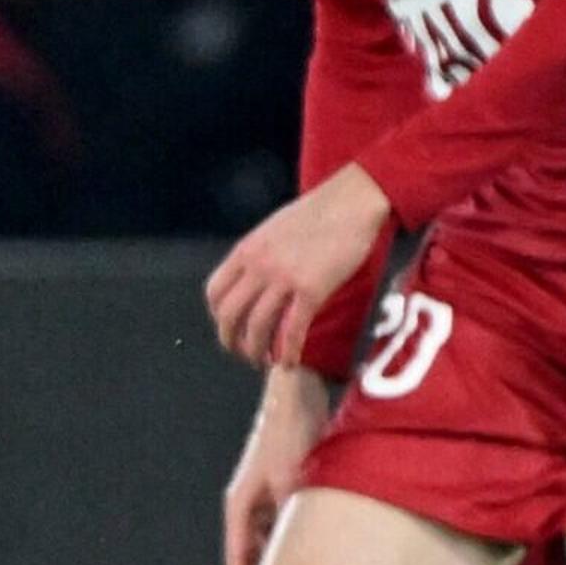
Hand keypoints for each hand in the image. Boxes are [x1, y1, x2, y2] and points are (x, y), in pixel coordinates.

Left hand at [206, 164, 393, 369]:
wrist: (351, 202)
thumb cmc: (317, 213)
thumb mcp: (272, 231)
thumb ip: (259, 256)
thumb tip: (255, 277)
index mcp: (245, 252)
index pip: (215, 292)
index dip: (218, 315)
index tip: (229, 325)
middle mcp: (257, 267)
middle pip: (230, 314)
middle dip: (230, 339)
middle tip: (241, 351)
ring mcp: (283, 279)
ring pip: (257, 326)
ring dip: (256, 350)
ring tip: (263, 360)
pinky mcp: (311, 290)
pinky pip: (292, 329)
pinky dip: (288, 351)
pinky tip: (289, 362)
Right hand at [223, 365, 330, 564]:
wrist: (297, 392)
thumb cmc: (291, 436)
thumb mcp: (297, 483)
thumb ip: (300, 521)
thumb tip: (309, 558)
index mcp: (241, 507)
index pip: (239, 560)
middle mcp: (250, 504)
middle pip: (256, 553)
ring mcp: (268, 493)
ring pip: (275, 538)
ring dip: (287, 560)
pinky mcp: (288, 483)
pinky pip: (292, 522)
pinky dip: (302, 539)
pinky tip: (325, 550)